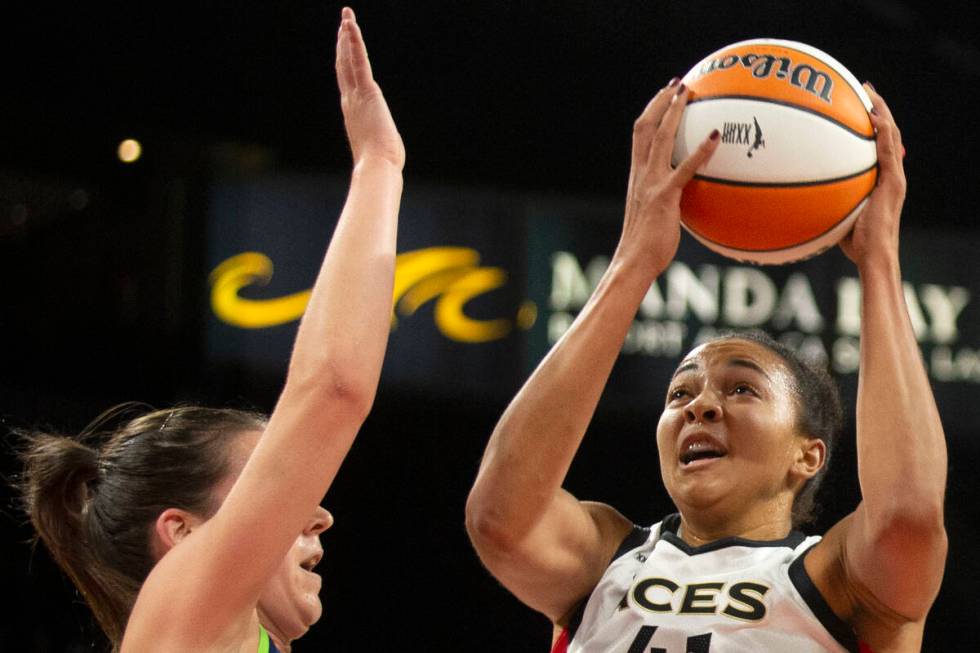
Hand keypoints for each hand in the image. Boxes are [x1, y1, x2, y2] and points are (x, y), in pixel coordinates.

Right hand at [335, 8, 404, 169]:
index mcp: (354, 113)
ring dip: (347, 37)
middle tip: (342, 26)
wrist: (377, 167)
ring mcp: (356, 95)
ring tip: (346, 17)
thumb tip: (384, 161)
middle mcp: (351, 102)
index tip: (343, 51)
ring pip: (348, 60)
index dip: (344, 65)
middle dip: (343, 45)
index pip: (347, 83)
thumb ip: (376, 145)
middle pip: (344, 67)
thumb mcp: (377, 150)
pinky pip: (359, 60)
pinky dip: (354, 41)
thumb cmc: (380, 164)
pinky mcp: (367, 91)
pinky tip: (349, 24)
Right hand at [617, 79, 719, 275]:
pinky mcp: (665, 196)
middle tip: (678, 84)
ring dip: (673, 111)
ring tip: (689, 93)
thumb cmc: (646, 247)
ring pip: (660, 138)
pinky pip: (684, 168)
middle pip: (645, 127)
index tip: (665, 95)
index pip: (640, 135)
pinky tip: (717, 136)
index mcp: (637, 176)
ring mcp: (651, 183)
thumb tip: (689, 197)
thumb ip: (668, 200)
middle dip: (660, 102)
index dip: (651, 112)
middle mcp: (640, 174)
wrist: (634, 262)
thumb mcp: (656, 216)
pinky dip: (700, 150)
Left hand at [838, 84, 904, 267]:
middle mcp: (890, 174)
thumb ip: (822, 199)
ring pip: (891, 135)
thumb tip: (792, 193)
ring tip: (868, 92)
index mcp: (879, 178)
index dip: (869, 123)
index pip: (876, 144)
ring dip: (881, 111)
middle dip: (876, 109)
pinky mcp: (894, 183)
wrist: (873, 256)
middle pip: (886, 133)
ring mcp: (894, 177)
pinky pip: (888, 150)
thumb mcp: (834, 213)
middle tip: (861, 89)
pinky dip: (882, 131)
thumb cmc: (852, 243)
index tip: (855, 106)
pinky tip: (873, 116)